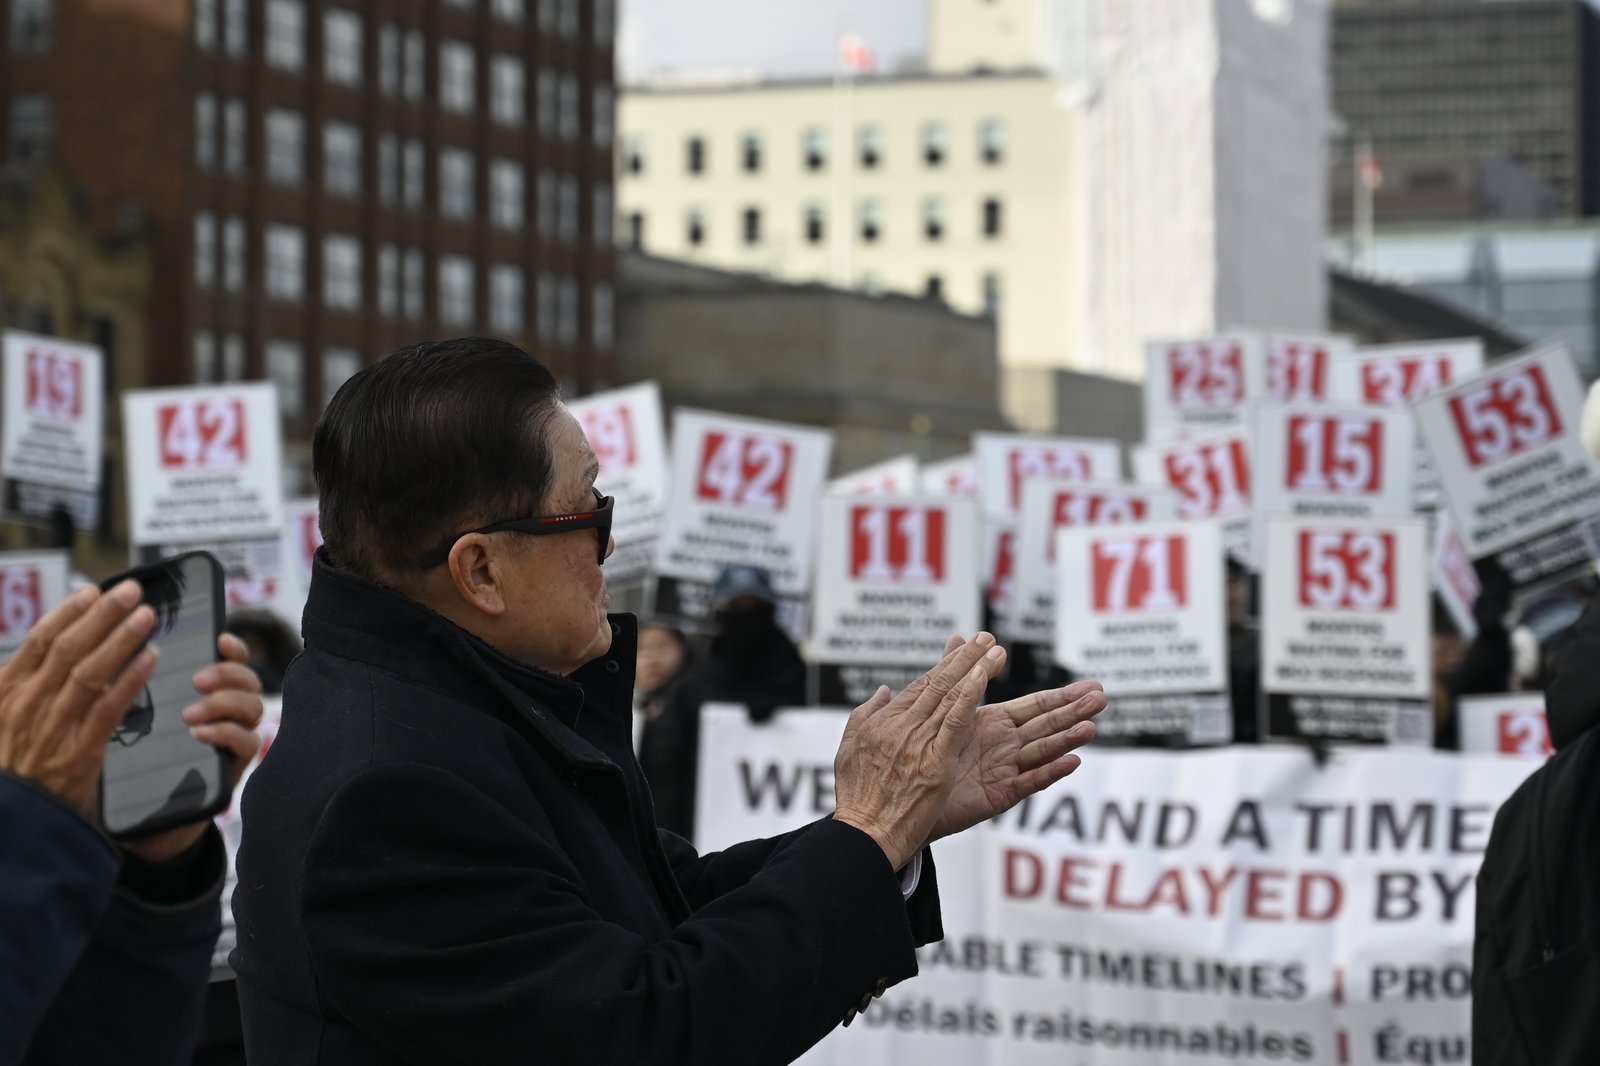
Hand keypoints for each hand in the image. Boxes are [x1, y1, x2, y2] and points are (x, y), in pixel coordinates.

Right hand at [0, 581, 159, 818]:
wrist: (16, 823)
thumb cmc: (17, 766)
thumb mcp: (8, 720)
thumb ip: (29, 684)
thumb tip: (60, 642)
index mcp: (5, 694)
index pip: (38, 643)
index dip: (68, 613)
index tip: (93, 591)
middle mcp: (25, 707)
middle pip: (67, 650)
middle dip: (102, 616)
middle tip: (131, 592)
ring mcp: (51, 729)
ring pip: (90, 673)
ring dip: (121, 640)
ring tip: (146, 616)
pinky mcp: (78, 753)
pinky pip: (109, 709)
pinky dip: (130, 680)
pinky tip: (150, 659)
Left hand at [121, 633, 262, 863]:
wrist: (145, 814)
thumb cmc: (140, 759)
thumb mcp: (139, 718)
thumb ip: (146, 690)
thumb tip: (134, 652)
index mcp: (210, 693)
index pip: (234, 661)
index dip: (234, 649)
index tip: (221, 640)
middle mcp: (231, 712)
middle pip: (250, 681)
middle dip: (228, 674)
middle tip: (198, 680)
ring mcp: (237, 738)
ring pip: (253, 708)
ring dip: (225, 704)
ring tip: (191, 714)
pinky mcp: (237, 764)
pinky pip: (248, 742)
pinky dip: (226, 733)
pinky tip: (201, 734)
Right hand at [832, 634, 1006, 870]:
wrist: (864, 833)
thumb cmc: (856, 798)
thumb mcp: (848, 749)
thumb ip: (864, 715)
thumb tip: (881, 691)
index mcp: (883, 721)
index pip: (919, 686)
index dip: (943, 665)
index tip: (960, 650)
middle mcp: (901, 725)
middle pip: (938, 683)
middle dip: (964, 658)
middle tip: (985, 639)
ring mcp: (919, 741)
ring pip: (951, 696)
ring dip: (975, 669)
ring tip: (994, 651)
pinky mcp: (936, 760)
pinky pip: (957, 721)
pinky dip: (970, 695)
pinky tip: (984, 677)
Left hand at [924, 637, 1104, 844]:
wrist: (907, 795)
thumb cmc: (925, 754)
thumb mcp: (943, 710)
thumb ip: (956, 676)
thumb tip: (958, 636)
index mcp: (995, 723)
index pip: (1036, 705)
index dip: (1063, 695)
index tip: (1093, 684)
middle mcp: (1006, 744)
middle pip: (1047, 725)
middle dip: (1074, 711)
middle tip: (1103, 698)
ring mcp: (1006, 769)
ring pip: (1042, 751)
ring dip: (1067, 739)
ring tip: (1091, 727)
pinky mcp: (1001, 794)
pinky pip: (1028, 782)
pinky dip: (1050, 772)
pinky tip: (1072, 761)